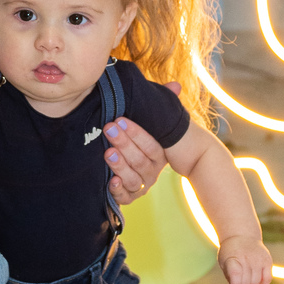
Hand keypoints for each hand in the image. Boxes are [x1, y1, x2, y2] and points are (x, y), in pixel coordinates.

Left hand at [101, 84, 179, 204]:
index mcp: (159, 153)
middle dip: (124, 144)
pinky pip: (125, 198)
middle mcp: (152, 171)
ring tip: (108, 153)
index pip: (151, 145)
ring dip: (120, 166)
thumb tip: (175, 86)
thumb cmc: (142, 138)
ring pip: (133, 179)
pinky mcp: (129, 196)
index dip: (136, 133)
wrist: (133, 166)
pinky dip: (118, 191)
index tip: (120, 120)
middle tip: (109, 129)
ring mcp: (141, 184)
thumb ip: (163, 102)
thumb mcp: (152, 120)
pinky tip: (110, 182)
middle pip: (140, 160)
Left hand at [218, 234, 273, 283]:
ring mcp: (258, 259)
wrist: (241, 235)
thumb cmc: (231, 253)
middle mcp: (246, 258)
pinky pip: (267, 280)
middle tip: (236, 282)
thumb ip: (231, 280)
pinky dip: (262, 281)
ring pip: (255, 282)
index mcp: (232, 258)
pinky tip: (256, 274)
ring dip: (250, 282)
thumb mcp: (225, 263)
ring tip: (246, 271)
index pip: (235, 274)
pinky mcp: (267, 260)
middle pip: (245, 282)